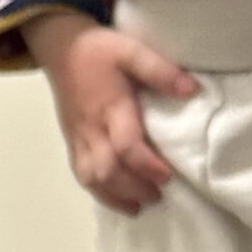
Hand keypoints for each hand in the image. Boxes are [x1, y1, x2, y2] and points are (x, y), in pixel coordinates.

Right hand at [26, 13, 200, 216]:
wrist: (60, 47)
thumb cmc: (99, 49)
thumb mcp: (132, 50)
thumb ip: (161, 71)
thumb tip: (192, 90)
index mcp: (109, 107)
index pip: (125, 146)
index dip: (146, 165)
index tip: (167, 176)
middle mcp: (91, 128)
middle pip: (107, 170)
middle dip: (133, 188)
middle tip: (159, 194)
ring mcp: (79, 138)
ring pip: (92, 178)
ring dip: (116, 196)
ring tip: (141, 204)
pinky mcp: (72, 142)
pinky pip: (82, 175)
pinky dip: (101, 193)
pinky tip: (121, 199)